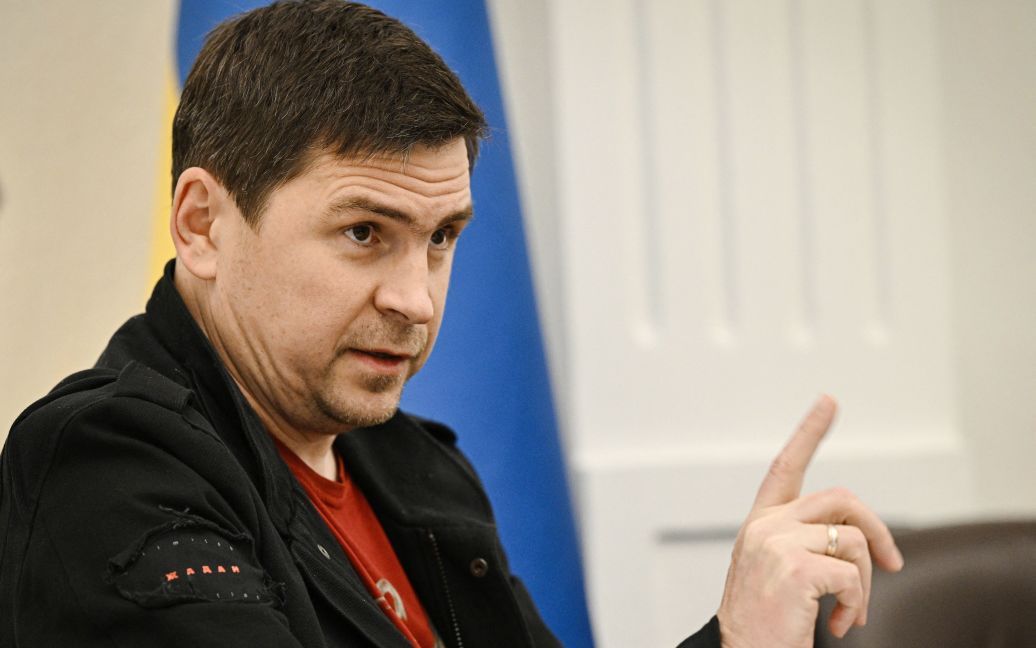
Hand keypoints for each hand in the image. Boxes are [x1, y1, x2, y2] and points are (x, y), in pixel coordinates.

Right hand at [716, 395, 903, 647]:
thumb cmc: (765, 624)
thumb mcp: (780, 573)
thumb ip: (808, 544)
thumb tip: (868, 540)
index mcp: (760, 525)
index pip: (785, 467)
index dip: (808, 431)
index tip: (828, 401)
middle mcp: (765, 527)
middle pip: (842, 500)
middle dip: (879, 531)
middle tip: (893, 564)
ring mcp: (777, 544)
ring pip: (854, 541)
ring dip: (866, 583)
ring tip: (848, 612)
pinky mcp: (795, 568)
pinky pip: (853, 575)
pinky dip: (857, 604)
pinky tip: (836, 624)